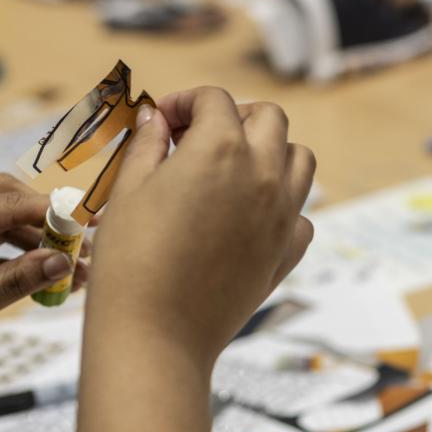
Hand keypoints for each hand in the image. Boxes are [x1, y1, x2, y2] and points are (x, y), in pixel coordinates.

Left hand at [0, 174, 89, 379]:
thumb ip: (15, 281)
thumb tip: (62, 262)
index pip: (2, 202)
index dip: (50, 211)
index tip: (88, 223)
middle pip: (0, 198)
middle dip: (45, 218)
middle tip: (83, 239)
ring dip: (34, 239)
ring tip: (72, 266)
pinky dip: (15, 256)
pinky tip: (44, 274)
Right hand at [72, 87, 314, 431]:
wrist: (156, 332)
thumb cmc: (131, 260)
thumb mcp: (128, 189)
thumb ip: (149, 145)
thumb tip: (158, 119)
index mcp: (221, 149)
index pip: (214, 99)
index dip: (185, 102)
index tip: (164, 123)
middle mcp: (263, 175)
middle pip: (270, 118)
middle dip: (236, 117)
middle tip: (202, 138)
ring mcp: (282, 215)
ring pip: (300, 160)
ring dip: (273, 153)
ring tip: (236, 171)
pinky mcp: (287, 253)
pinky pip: (302, 216)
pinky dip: (283, 207)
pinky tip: (250, 218)